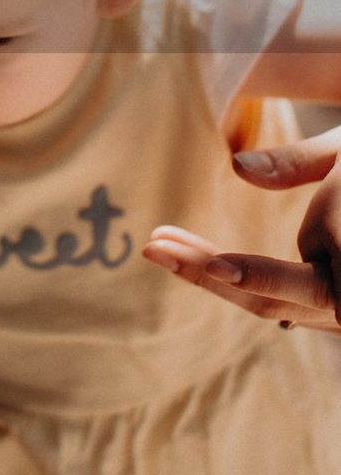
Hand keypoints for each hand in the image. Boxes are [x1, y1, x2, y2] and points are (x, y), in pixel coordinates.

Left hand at [143, 129, 340, 331]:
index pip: (304, 282)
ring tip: (162, 243)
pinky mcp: (327, 308)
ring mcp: (338, 312)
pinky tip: (194, 257)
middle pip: (271, 300)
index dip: (258, 276)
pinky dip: (234, 279)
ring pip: (268, 303)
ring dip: (211, 275)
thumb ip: (299, 162)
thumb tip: (239, 169)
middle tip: (152, 245)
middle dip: (205, 273)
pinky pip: (276, 299)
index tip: (213, 263)